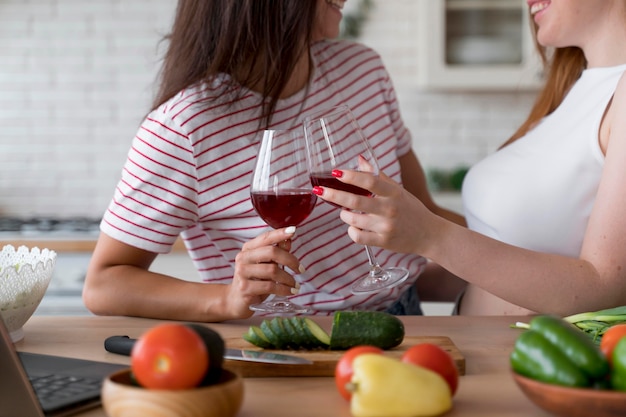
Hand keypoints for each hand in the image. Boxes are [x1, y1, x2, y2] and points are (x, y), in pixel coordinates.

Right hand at [227, 227, 302, 316]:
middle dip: (290, 260)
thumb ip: (276, 252)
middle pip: (272, 252)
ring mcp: (243, 273)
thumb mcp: (265, 265)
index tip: (293, 231)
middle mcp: (243, 258)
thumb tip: (288, 240)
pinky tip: (290, 292)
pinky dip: (284, 289)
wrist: (236, 300)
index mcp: (248, 249)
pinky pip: (270, 286)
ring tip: (295, 285)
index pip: (266, 237)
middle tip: (301, 269)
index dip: (280, 233)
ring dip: (289, 279)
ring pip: (272, 270)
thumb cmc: (254, 281)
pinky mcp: (245, 288)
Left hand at [314, 170, 437, 255]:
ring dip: (344, 214)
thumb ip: (378, 176)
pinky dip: (351, 230)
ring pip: (353, 220)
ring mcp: (386, 227)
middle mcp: (390, 209)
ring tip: (346, 211)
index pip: (370, 181)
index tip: (336, 172)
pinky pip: (357, 236)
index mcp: (394, 193)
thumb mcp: (397, 190)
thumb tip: (359, 159)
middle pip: (356, 201)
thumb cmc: (410, 209)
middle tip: (319, 190)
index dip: (351, 175)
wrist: (429, 234)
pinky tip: (354, 226)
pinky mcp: (383, 242)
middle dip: (334, 194)